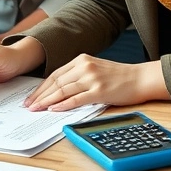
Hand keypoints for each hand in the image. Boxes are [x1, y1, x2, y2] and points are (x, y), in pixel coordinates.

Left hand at [24, 56, 167, 111]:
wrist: (141, 78)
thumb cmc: (119, 77)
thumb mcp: (95, 69)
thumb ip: (78, 75)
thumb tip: (58, 90)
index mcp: (81, 60)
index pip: (55, 75)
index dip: (41, 87)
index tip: (31, 97)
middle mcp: (84, 67)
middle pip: (56, 82)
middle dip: (40, 95)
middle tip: (29, 105)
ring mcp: (92, 78)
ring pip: (63, 90)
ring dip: (47, 101)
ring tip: (37, 109)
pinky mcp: (99, 90)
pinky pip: (76, 99)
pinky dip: (63, 105)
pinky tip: (54, 110)